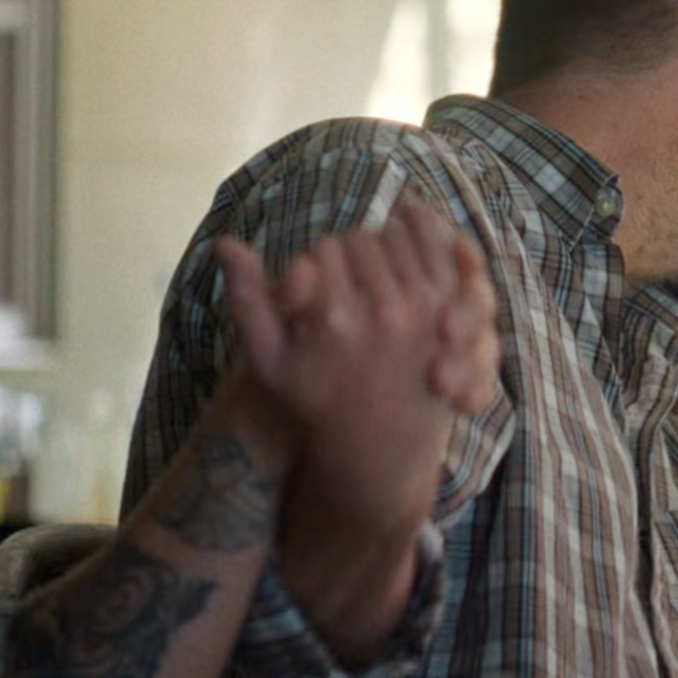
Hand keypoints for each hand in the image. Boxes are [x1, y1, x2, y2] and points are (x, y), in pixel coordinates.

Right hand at [216, 199, 493, 534]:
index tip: (316, 284)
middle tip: (346, 278)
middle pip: (361, 240)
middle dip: (349, 252)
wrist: (378, 443)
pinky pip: (439, 246)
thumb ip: (247, 300)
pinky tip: (408, 236)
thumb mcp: (270, 361)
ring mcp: (424, 307)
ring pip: (398, 238)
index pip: (322, 250)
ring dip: (384, 243)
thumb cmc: (318, 401)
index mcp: (334, 318)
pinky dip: (423, 233)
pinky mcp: (453, 307)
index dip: (316, 261)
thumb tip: (224, 243)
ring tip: (374, 268)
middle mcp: (382, 309)